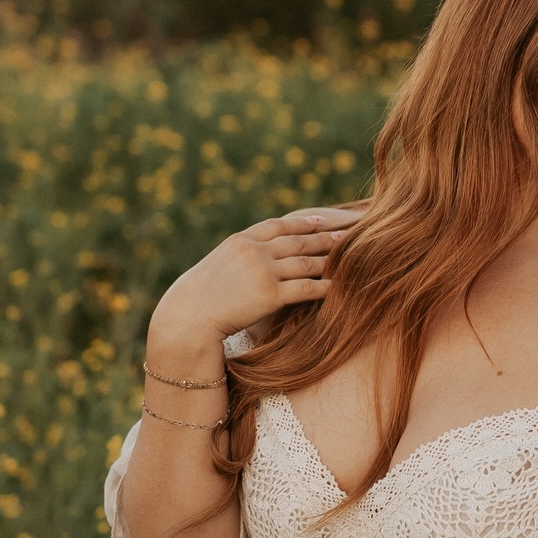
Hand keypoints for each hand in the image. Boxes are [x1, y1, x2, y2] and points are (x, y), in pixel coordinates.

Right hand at [149, 205, 364, 349]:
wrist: (187, 316)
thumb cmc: (198, 297)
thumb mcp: (217, 267)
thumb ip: (238, 258)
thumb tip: (251, 258)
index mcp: (241, 241)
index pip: (278, 225)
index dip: (302, 222)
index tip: (321, 220)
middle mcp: (254, 251)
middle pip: (299, 240)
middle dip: (326, 237)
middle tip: (349, 235)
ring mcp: (263, 271)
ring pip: (306, 262)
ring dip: (330, 259)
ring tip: (350, 258)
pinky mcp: (270, 295)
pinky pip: (306, 288)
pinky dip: (325, 286)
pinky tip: (339, 287)